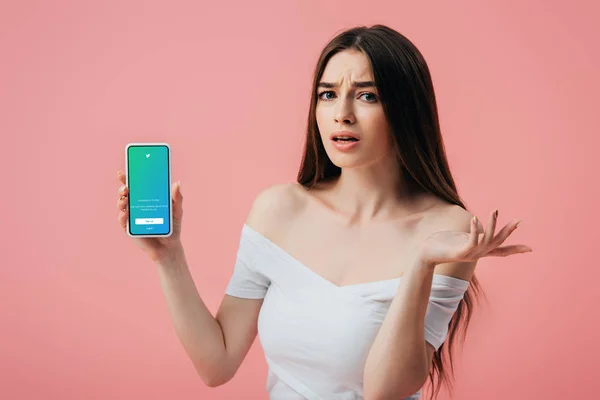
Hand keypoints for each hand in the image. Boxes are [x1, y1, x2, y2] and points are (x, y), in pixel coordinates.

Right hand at [116, 170, 184, 262]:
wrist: (169, 246)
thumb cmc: (172, 227)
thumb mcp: (177, 211)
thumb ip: (177, 198)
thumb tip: (177, 183)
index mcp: (146, 199)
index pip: (136, 186)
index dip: (128, 178)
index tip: (125, 171)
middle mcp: (136, 206)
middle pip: (125, 194)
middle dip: (123, 188)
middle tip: (126, 187)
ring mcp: (132, 217)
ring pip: (122, 206)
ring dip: (121, 201)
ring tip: (125, 198)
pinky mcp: (129, 229)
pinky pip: (123, 221)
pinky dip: (123, 217)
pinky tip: (125, 213)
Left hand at [417, 209, 532, 266]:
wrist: (426, 254)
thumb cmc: (441, 244)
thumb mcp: (460, 237)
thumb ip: (470, 234)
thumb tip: (477, 225)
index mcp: (479, 251)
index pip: (501, 251)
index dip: (515, 250)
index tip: (531, 249)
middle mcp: (477, 254)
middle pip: (497, 243)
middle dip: (508, 231)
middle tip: (519, 220)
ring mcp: (469, 255)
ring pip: (486, 240)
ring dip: (491, 225)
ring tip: (495, 210)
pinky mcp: (460, 253)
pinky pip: (471, 241)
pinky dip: (474, 230)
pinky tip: (475, 219)